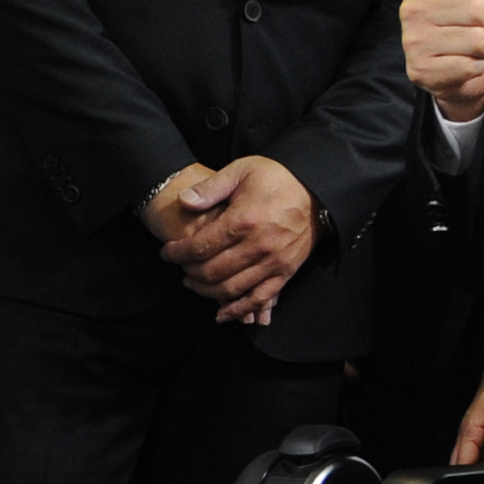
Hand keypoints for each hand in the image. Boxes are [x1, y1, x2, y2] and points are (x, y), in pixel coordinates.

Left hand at [152, 154, 317, 321]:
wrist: (317, 189)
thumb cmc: (277, 177)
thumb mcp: (241, 170)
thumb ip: (211, 188)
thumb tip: (184, 202)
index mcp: (243, 220)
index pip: (200, 247)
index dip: (178, 253)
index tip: (167, 253)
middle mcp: (257, 246)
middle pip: (212, 272)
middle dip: (189, 272)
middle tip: (181, 267)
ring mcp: (273, 262)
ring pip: (231, 289)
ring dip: (207, 291)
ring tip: (194, 283)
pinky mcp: (285, 272)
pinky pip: (259, 299)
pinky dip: (239, 310)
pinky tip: (222, 313)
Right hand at [402, 0, 483, 124]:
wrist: (467, 67)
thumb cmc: (472, 13)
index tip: (476, 0)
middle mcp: (409, 8)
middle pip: (477, 10)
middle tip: (477, 27)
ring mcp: (411, 41)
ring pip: (478, 39)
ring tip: (471, 45)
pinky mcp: (420, 72)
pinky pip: (470, 65)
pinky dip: (476, 67)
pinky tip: (463, 64)